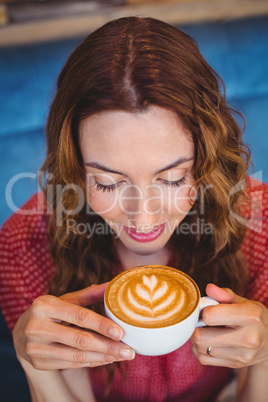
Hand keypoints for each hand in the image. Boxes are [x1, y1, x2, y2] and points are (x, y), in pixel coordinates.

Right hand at [13, 284, 134, 370]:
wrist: (21, 334)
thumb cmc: (50, 312)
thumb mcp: (65, 300)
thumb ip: (89, 294)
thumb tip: (113, 284)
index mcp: (44, 305)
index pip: (79, 316)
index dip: (101, 325)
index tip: (121, 332)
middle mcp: (37, 327)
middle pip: (80, 340)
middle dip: (108, 346)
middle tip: (129, 350)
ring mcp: (36, 348)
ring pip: (77, 356)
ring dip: (103, 357)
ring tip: (122, 356)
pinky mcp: (39, 363)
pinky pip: (72, 365)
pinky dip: (92, 363)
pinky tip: (107, 359)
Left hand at [191, 284, 267, 368]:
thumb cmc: (254, 317)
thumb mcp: (244, 301)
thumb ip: (225, 294)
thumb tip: (209, 288)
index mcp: (251, 316)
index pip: (210, 316)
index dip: (203, 311)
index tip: (207, 310)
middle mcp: (249, 338)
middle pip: (201, 337)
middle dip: (196, 327)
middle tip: (201, 322)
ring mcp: (243, 355)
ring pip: (201, 349)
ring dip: (197, 339)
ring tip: (205, 330)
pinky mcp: (236, 364)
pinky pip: (204, 359)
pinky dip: (199, 350)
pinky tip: (207, 342)